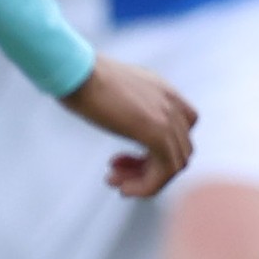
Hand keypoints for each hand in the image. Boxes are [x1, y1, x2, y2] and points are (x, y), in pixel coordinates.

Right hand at [59, 57, 196, 197]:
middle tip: (116, 173)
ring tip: (115, 183)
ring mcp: (168, 116)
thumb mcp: (111, 89)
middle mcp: (172, 102)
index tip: (123, 156)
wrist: (74, 70)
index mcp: (163, 90)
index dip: (158, 147)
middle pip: (180, 148)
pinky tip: (122, 188)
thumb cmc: (78, 78)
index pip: (184, 126)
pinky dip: (147, 186)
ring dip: (147, 180)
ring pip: (176, 164)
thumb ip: (124, 104)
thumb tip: (115, 116)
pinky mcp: (156, 131)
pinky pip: (164, 171)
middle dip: (149, 167)